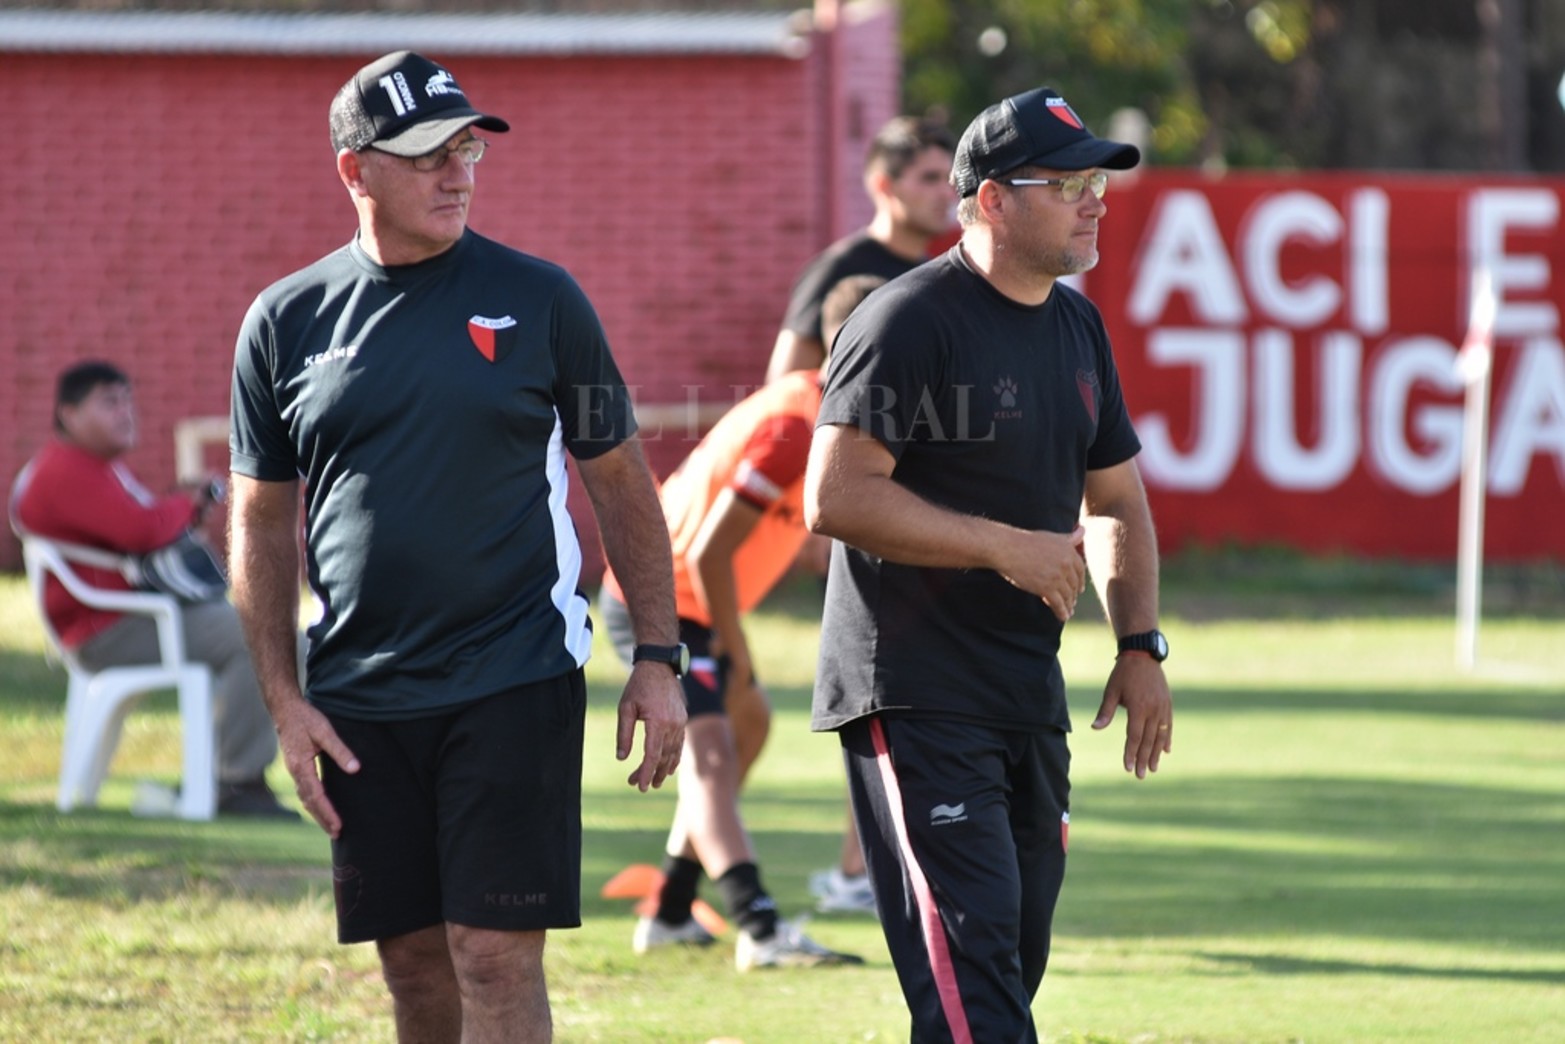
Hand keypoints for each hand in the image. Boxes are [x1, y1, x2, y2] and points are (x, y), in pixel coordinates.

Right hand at [272, 697, 357, 836]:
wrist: (285, 709)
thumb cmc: (306, 719)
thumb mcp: (325, 731)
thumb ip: (340, 751)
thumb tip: (356, 769)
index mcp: (301, 766)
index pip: (316, 796)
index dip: (328, 812)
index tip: (338, 825)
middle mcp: (295, 772)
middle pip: (309, 802)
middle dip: (323, 818)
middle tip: (337, 833)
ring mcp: (294, 770)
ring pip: (305, 798)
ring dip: (317, 813)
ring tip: (331, 826)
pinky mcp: (297, 767)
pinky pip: (305, 790)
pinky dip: (313, 802)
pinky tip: (321, 805)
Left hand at [616, 662, 686, 790]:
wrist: (659, 665)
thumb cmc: (639, 686)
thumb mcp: (625, 708)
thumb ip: (624, 734)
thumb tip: (622, 758)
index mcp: (657, 721)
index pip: (652, 754)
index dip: (645, 772)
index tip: (639, 786)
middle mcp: (672, 724)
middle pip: (663, 756)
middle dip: (651, 773)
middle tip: (639, 785)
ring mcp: (680, 722)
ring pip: (674, 752)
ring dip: (663, 768)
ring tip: (654, 781)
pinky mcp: (682, 719)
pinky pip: (679, 743)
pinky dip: (674, 757)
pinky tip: (668, 767)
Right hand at [995, 525, 1086, 621]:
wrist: (1008, 549)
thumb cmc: (1026, 541)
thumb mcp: (1051, 537)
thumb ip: (1069, 537)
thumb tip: (1083, 530)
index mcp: (1069, 551)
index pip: (1080, 570)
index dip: (1080, 581)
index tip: (1079, 588)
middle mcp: (1066, 564)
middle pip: (1074, 584)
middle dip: (1073, 594)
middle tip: (1072, 601)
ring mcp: (1057, 578)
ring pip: (1067, 595)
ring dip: (1068, 605)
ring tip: (1068, 610)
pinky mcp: (1047, 589)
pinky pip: (1058, 604)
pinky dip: (1061, 612)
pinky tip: (1063, 617)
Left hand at [1091, 653, 1171, 778]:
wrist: (1143, 655)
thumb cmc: (1123, 674)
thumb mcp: (1111, 691)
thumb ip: (1106, 711)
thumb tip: (1095, 728)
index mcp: (1138, 707)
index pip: (1134, 736)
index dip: (1131, 752)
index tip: (1127, 767)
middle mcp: (1153, 709)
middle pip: (1148, 740)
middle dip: (1143, 759)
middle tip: (1140, 775)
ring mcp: (1163, 707)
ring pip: (1160, 735)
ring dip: (1156, 753)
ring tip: (1153, 768)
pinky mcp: (1167, 704)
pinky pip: (1168, 725)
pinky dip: (1167, 738)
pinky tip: (1166, 751)